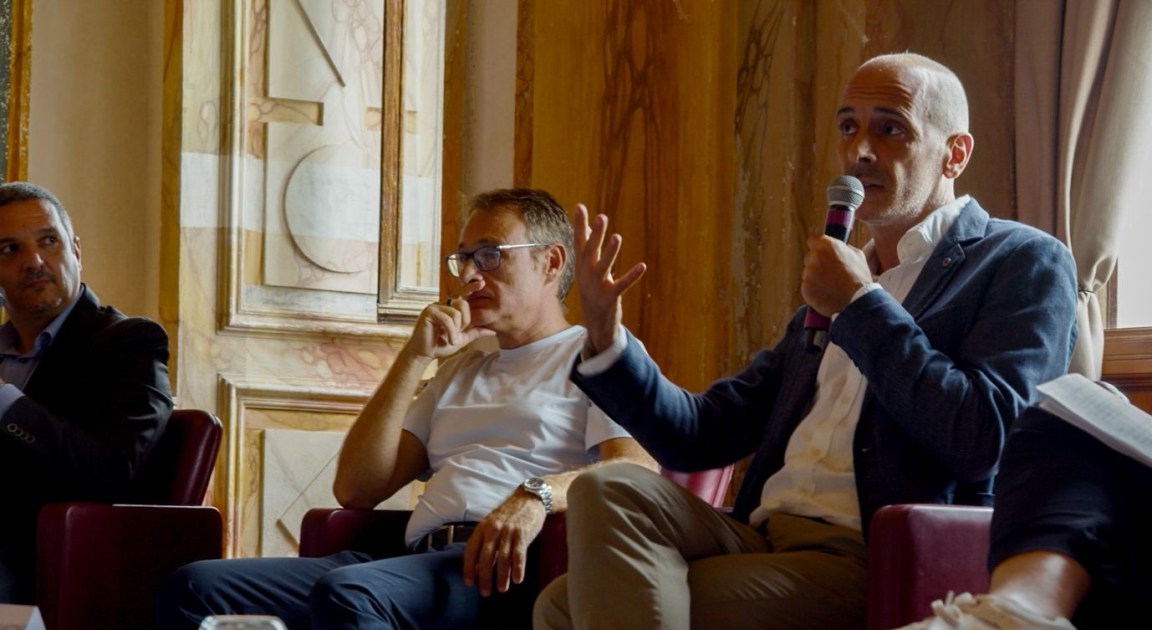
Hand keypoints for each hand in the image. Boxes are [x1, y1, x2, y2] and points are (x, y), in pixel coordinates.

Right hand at [408, 280, 495, 358]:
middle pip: (463, 303)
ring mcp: (435, 306)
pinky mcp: (429, 312)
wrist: (424, 354)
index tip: (482, 282)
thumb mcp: (462, 338)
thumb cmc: (441, 345)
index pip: (462, 294)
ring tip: (451, 339)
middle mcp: (442, 304)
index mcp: (450, 307)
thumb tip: (493, 330)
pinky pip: (447, 319)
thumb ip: (476, 332)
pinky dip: (451, 332)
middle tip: (458, 333)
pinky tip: (449, 339)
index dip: (471, 287)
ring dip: (456, 330)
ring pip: (456, 313)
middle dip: (465, 321)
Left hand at [461, 490, 546, 595]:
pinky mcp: (523, 533)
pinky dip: (518, 568)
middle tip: (485, 592)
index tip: (468, 583)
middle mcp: (493, 529)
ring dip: (502, 577)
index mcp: (482, 528)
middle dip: (485, 578)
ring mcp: (508, 531)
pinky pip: (519, 554)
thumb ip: (486, 543)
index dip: (468, 568)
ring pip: (503, 558)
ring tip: (502, 589)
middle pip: (486, 557)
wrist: (528, 498)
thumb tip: (479, 567)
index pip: (471, 551)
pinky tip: (517, 579)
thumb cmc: (509, 515)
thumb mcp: (492, 524)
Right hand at [573, 204, 645, 353]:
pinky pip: (622, 285)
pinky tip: (642, 266)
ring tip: (618, 237)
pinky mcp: (610, 297)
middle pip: (591, 251)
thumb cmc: (591, 287)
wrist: (594, 321)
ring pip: (604, 267)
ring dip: (611, 252)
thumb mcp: (586, 267)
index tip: (580, 206)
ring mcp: (598, 286)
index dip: (579, 225)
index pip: (579, 241)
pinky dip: (631, 276)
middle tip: (601, 217)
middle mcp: (587, 273)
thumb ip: (587, 246)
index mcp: (582, 265)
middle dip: (595, 235)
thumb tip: (584, 225)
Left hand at [800, 235, 871, 317]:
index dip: (817, 247)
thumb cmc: (860, 279)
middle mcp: (816, 257)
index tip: (822, 254)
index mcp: (828, 245)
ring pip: (807, 273)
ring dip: (814, 278)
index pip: (812, 240)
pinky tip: (825, 293)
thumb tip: (838, 246)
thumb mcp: (857, 256)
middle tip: (829, 274)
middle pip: (809, 257)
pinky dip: (813, 290)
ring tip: (830, 286)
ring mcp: (809, 273)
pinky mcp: (805, 288)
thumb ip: (844, 248)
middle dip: (816, 264)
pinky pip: (806, 286)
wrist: (857, 302)